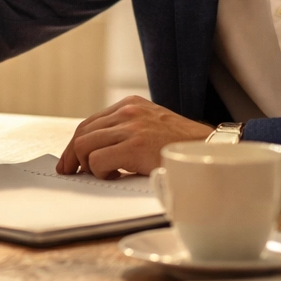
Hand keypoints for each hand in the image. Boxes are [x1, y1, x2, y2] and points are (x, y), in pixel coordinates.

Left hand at [55, 96, 213, 177]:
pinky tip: (115, 176)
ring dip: (87, 166)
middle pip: (82, 133)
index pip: (89, 123)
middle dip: (72, 156)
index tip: (69, 161)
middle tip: (72, 172)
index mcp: (131, 104)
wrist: (211, 151)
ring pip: (84, 146)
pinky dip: (100, 172)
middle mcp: (128, 111)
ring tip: (102, 175)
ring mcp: (131, 127)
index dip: (75, 145)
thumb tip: (96, 151)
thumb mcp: (152, 127)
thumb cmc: (183, 146)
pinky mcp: (134, 145)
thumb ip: (127, 131)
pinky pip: (97, 161)